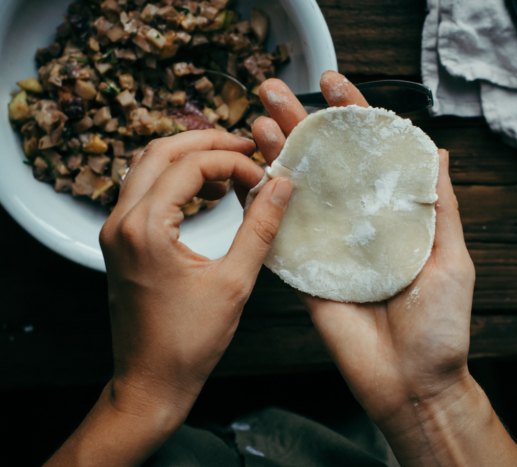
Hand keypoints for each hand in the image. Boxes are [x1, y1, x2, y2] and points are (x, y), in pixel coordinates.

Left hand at [100, 130, 292, 413]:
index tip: (264, 177)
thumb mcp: (234, 283)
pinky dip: (174, 180)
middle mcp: (120, 221)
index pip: (190, 165)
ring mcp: (114, 230)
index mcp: (145, 228)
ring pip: (146, 166)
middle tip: (247, 148)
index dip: (233, 161)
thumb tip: (281, 186)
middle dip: (207, 142)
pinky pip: (143, 190)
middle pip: (160, 151)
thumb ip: (260, 228)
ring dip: (188, 158)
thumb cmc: (189, 342)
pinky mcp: (119, 241)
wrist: (151, 381)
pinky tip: (206, 194)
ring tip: (231, 169)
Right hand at [253, 71, 516, 465]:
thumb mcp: (452, 259)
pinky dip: (260, 207)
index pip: (369, 156)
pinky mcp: (304, 276)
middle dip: (301, 125)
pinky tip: (247, 175)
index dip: (352, 118)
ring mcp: (327, 249)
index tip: (333, 84)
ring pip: (296, 193)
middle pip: (326, 166)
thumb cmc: (441, 326)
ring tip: (255, 121)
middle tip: (275, 91)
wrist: (412, 384)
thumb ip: (441, 207)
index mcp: (392, 217)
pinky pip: (278, 238)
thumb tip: (440, 153)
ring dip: (276, 155)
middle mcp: (357, 226)